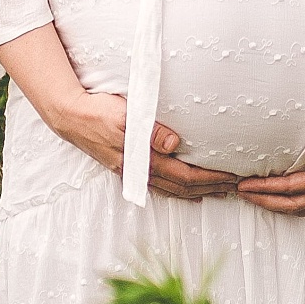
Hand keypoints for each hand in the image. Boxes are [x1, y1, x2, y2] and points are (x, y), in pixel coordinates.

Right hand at [56, 90, 241, 201]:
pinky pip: (158, 185)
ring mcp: (132, 172)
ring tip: (217, 192)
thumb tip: (175, 143)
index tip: (232, 177)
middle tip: (234, 188)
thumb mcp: (125, 114)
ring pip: (171, 189)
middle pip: (182, 187)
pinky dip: (177, 190)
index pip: (185, 176)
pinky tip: (185, 190)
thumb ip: (151, 129)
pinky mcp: (127, 167)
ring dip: (196, 192)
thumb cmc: (98, 111)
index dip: (210, 178)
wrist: (70, 116)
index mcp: (143, 159)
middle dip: (209, 188)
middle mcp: (139, 171)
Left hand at [235, 92, 304, 218]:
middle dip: (264, 199)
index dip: (268, 187)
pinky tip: (274, 192)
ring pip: (298, 205)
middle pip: (292, 202)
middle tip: (239, 191)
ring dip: (273, 202)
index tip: (245, 183)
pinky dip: (286, 200)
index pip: (294, 187)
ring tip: (251, 194)